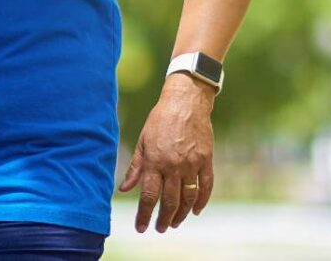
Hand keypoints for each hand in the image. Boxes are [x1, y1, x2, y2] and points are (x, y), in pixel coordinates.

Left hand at [119, 73, 216, 232]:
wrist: (186, 101)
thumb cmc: (160, 119)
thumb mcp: (143, 141)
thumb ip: (136, 167)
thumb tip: (124, 189)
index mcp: (154, 161)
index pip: (149, 196)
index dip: (144, 214)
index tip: (141, 228)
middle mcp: (173, 165)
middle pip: (169, 201)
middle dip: (164, 219)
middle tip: (160, 228)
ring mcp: (192, 163)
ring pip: (188, 197)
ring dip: (182, 214)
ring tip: (175, 223)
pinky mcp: (206, 159)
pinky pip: (206, 186)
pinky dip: (202, 201)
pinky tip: (195, 211)